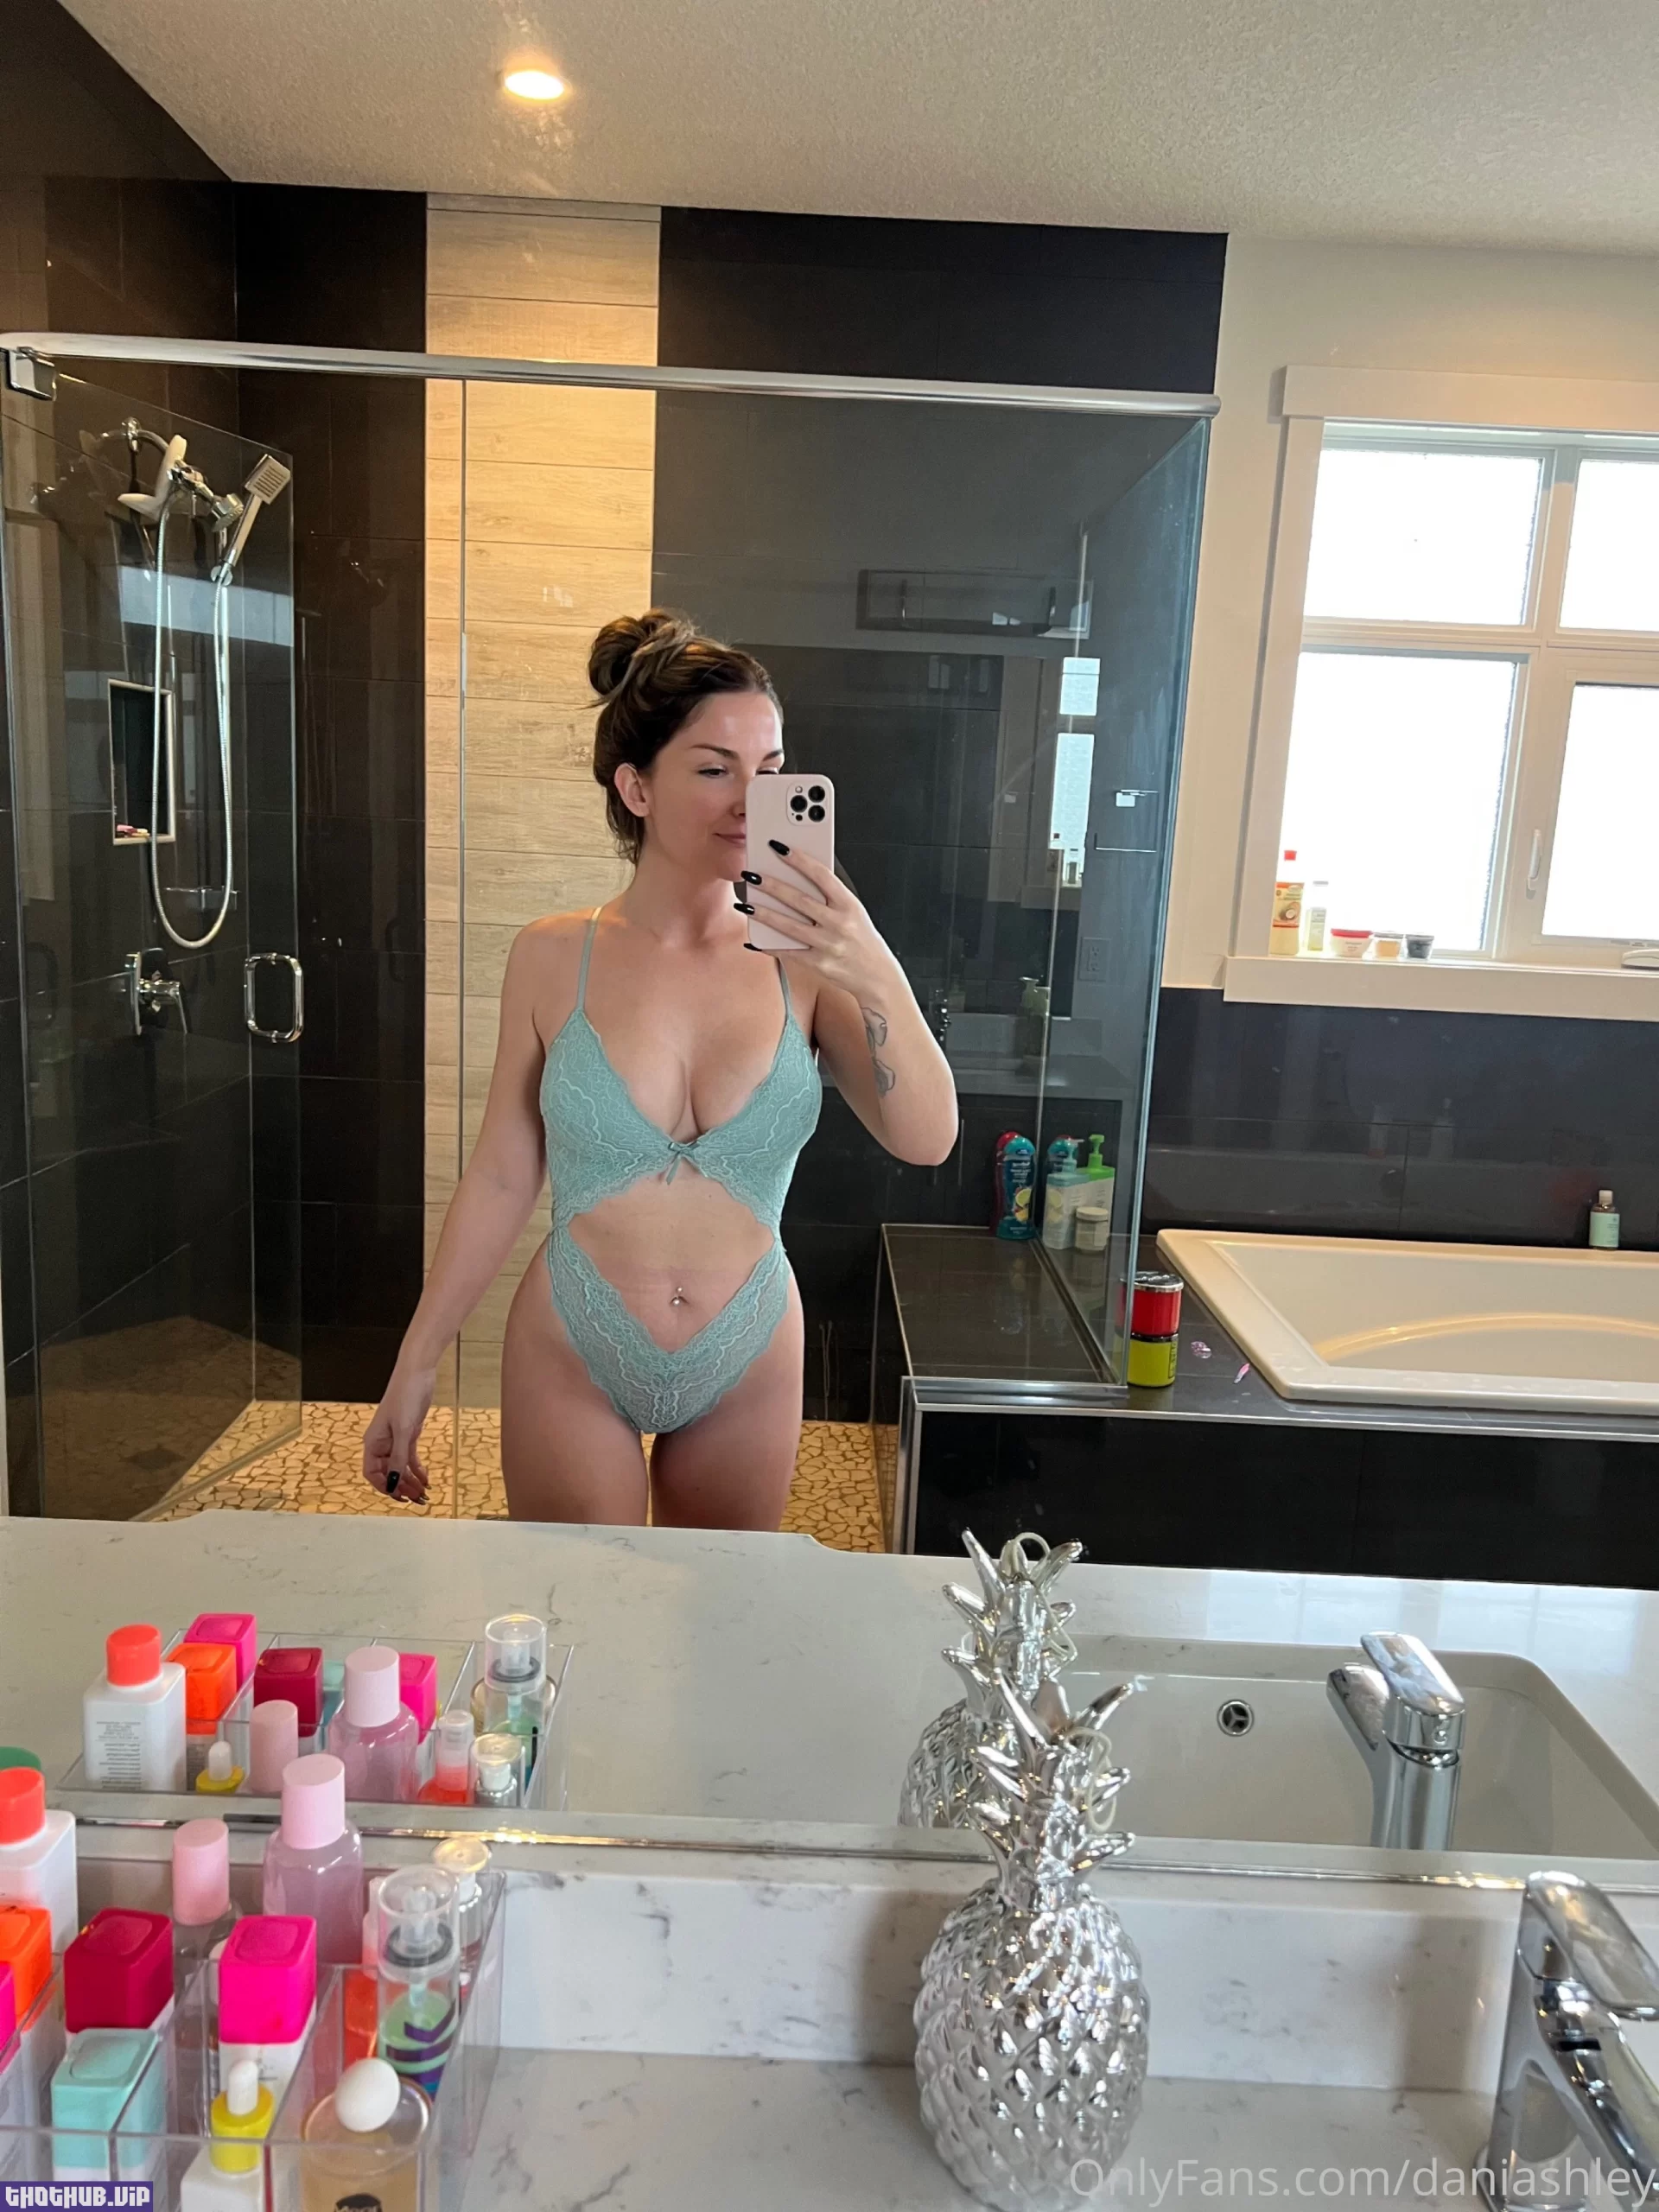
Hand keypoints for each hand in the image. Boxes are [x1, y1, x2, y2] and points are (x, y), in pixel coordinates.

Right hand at [361, 1365, 433, 1503]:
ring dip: (411, 1481)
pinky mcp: (408, 1433)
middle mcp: (382, 1443)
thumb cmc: (405, 1396)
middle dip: (401, 1487)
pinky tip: (426, 1479)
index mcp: (373, 1442)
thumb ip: (398, 1458)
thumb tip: (393, 1483)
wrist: (418, 1373)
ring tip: (424, 1494)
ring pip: (400, 1467)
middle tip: (418, 1500)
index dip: (384, 1487)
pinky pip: (410, 1457)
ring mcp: (396, 1439)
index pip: (372, 1473)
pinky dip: (418, 1469)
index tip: (399, 1496)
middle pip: (388, 1473)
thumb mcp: (403, 1430)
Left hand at [736, 844, 900, 1000]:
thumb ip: (832, 896)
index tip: (779, 848)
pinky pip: (788, 953)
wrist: (878, 976)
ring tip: (745, 904)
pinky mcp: (818, 965)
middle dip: (772, 886)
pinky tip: (753, 939)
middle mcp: (839, 924)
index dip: (799, 860)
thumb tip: (801, 876)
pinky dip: (769, 946)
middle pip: (800, 900)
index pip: (822, 876)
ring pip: (789, 926)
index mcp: (849, 905)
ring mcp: (828, 946)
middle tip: (751, 874)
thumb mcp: (855, 912)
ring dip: (764, 914)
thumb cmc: (863, 940)